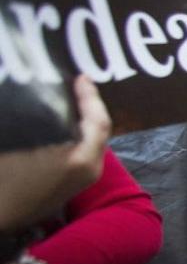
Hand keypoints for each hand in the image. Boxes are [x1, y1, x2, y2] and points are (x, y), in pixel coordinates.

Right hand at [0, 76, 110, 232]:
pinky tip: (63, 126)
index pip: (97, 121)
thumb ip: (37, 123)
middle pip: (99, 130)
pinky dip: (79, 135)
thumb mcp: (15, 146)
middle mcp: (89, 169)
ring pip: (93, 142)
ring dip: (85, 120)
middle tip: (77, 86)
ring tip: (70, 101)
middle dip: (90, 106)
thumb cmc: (4, 181)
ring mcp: (83, 179)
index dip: (90, 97)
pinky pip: (85, 152)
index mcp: (80, 158)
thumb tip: (38, 103)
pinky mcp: (72, 185)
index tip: (81, 78)